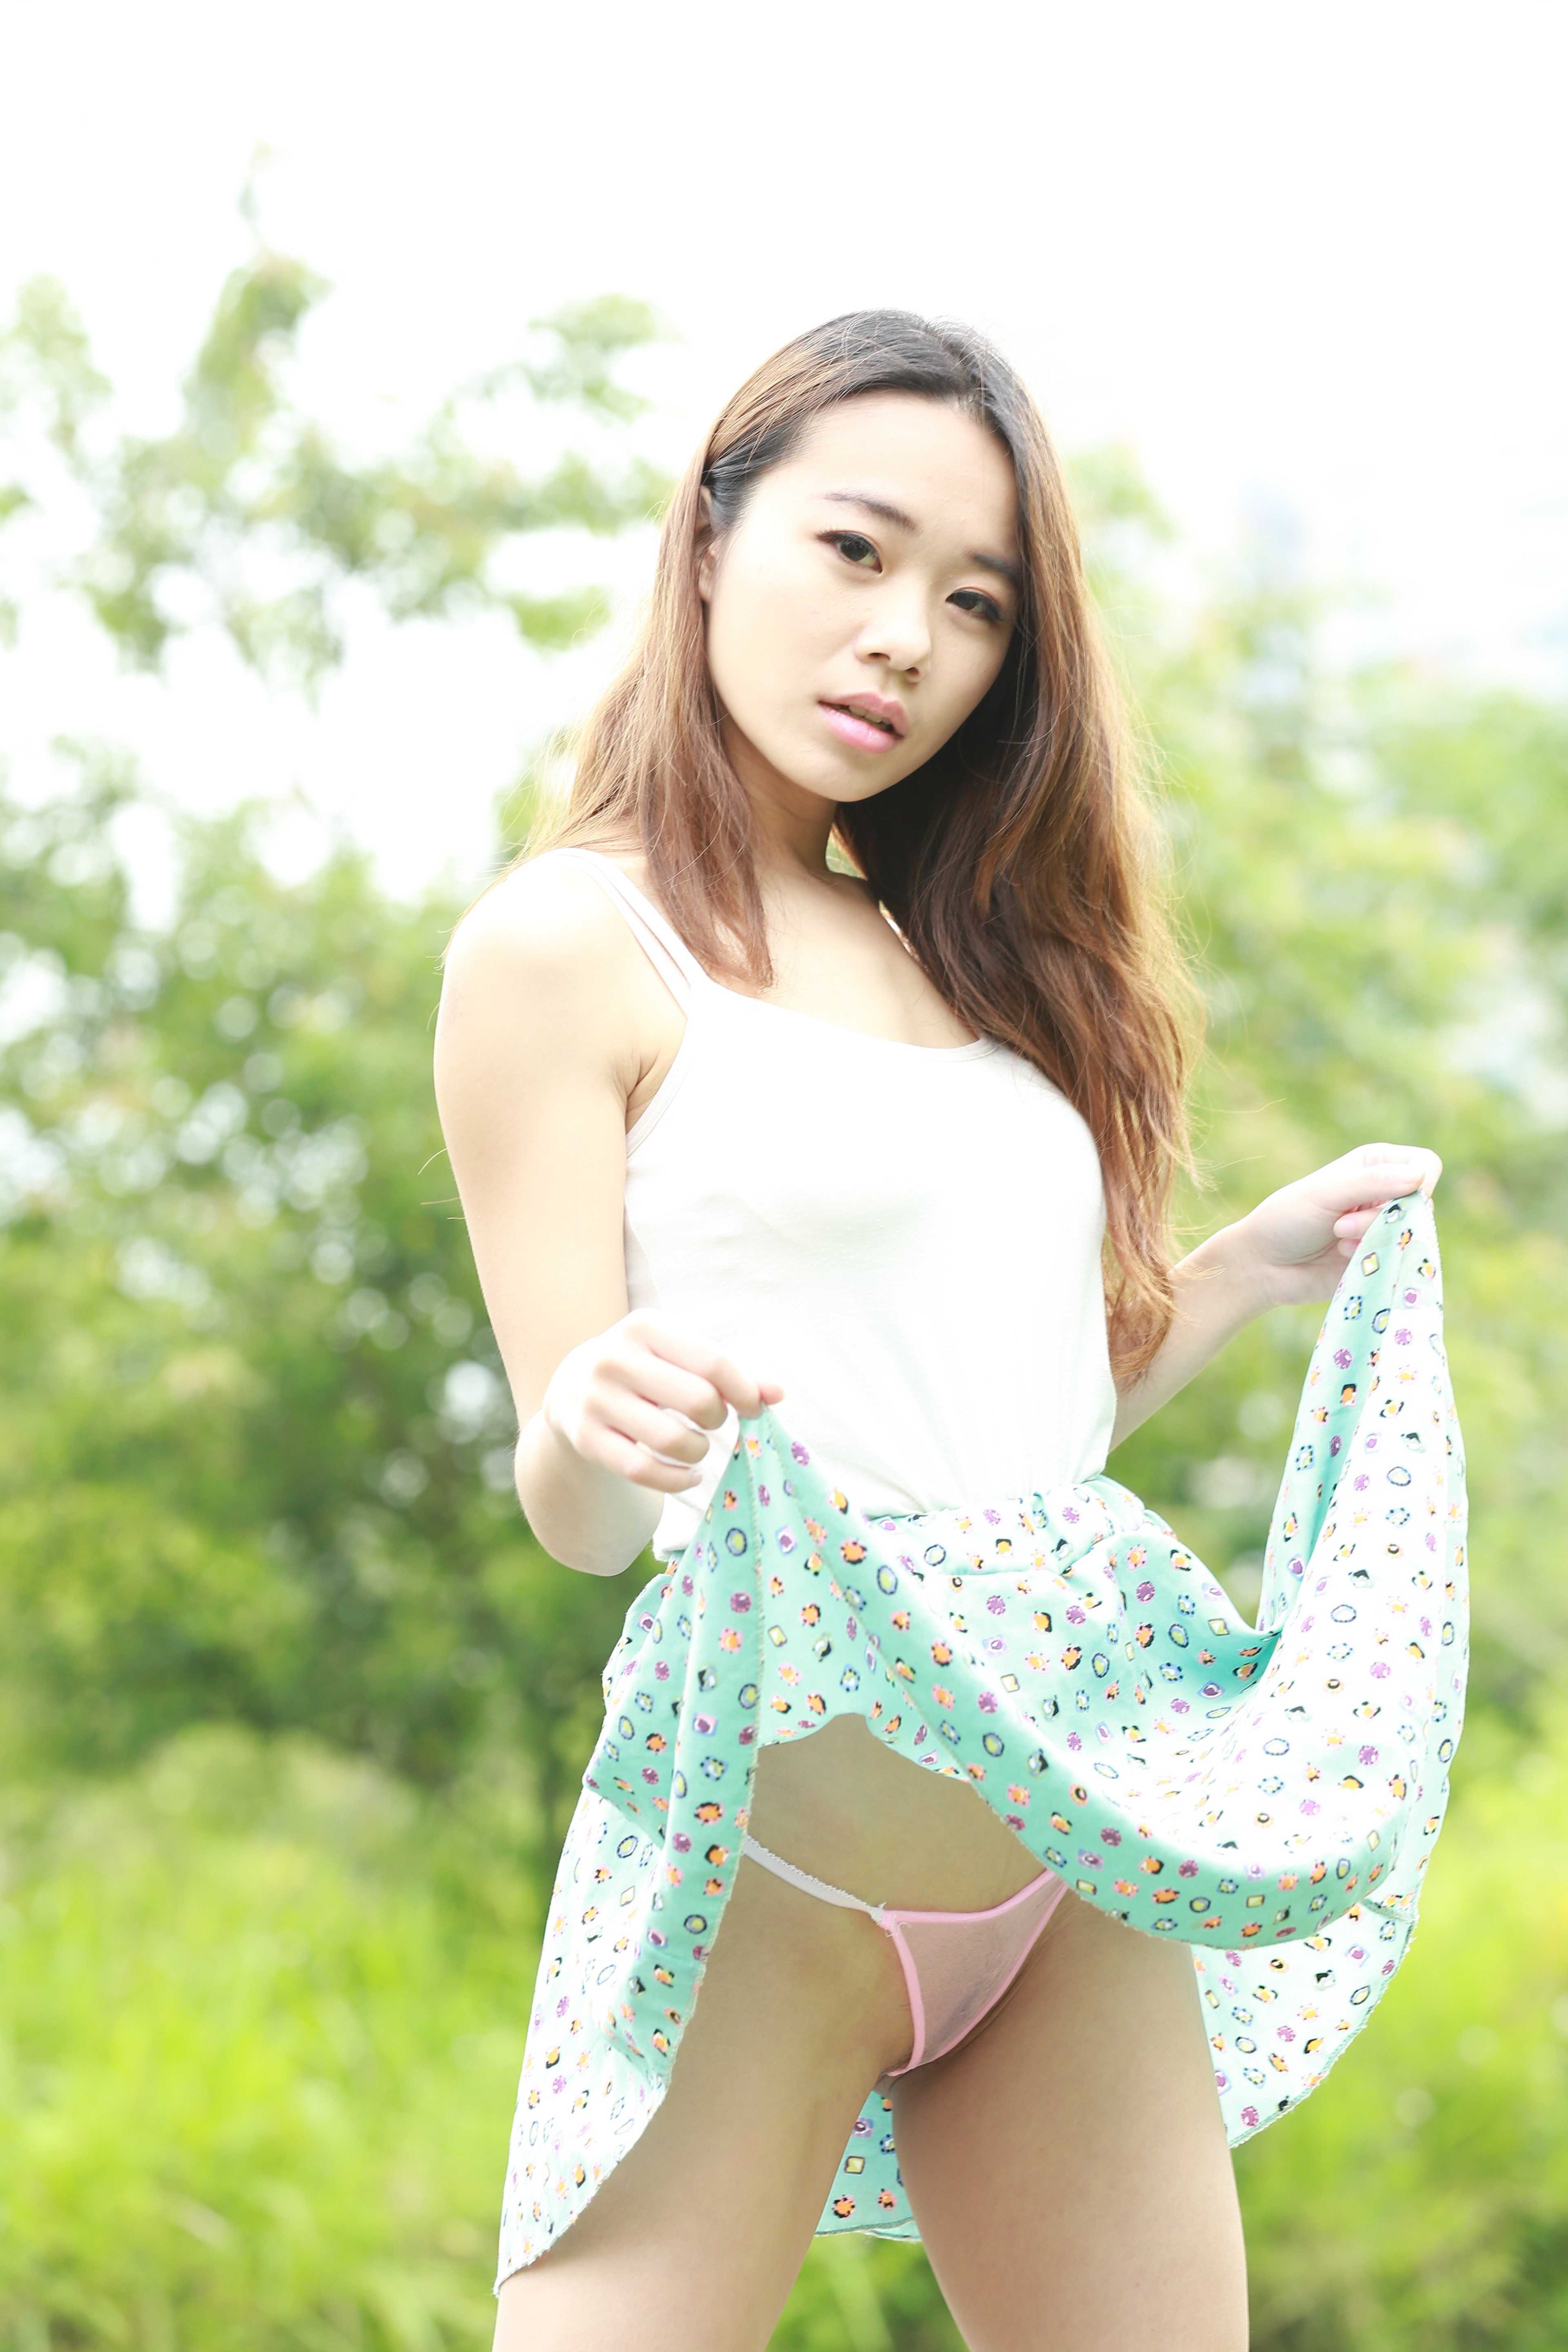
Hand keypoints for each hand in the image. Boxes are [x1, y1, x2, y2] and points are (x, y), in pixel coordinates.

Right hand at [541, 1310, 784, 1494]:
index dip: (744, 1390)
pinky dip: (677, 1480)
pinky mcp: (585, 1439)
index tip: (754, 1407)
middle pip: (698, 1400)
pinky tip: (690, 1475)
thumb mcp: (679, 1356)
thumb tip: (779, 1394)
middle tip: (714, 1420)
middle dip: (719, 1418)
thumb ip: (731, 1372)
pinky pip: (644, 1471)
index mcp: (644, 1327)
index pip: (712, 1362)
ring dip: (699, 1451)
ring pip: (672, 1440)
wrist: (571, 1387)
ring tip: (697, 1446)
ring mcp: (595, 1400)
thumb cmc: (646, 1369)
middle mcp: (614, 1359)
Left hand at [1230, 1140, 1443, 1310]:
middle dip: (1380, 1219)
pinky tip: (1344, 1259)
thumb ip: (1371, 1183)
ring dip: (1373, 1240)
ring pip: (1413, 1236)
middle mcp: (1386, 1195)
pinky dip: (1374, 1260)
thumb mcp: (1325, 1193)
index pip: (1425, 1165)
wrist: (1264, 1265)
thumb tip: (1420, 1175)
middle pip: (1421, 1206)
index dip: (1419, 1182)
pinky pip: (1401, 1262)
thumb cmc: (1287, 1219)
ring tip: (1337, 1242)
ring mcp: (1386, 1229)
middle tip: (1339, 1226)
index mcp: (1375, 1165)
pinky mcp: (1382, 1260)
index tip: (1391, 1198)